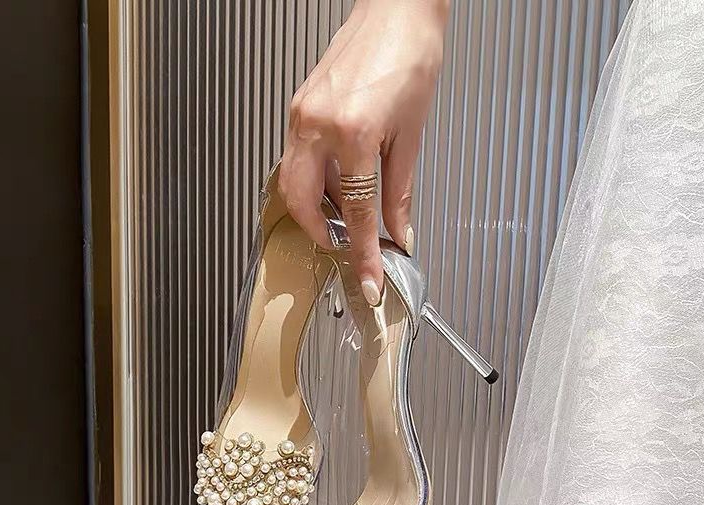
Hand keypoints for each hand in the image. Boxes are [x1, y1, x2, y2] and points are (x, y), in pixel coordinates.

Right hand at [278, 0, 448, 305]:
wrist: (397, 10)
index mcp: (353, 132)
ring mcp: (303, 114)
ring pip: (293, 181)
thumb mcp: (410, 135)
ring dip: (316, 206)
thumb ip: (399, 192)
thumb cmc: (411, 56)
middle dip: (319, 232)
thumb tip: (398, 232)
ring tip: (346, 215)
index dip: (362, 253)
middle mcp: (318, 124)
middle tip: (343, 246)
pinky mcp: (299, 107)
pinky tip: (338, 184)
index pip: (357, 212)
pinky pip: (298, 157)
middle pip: (301, 201)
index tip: (368, 279)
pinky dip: (315, 180)